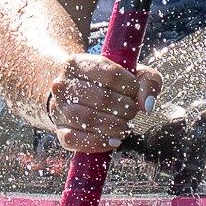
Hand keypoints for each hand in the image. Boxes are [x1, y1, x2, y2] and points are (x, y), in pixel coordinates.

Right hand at [44, 53, 163, 153]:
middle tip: (131, 112)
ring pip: (88, 119)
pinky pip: (75, 139)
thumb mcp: (128, 73)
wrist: (71, 91)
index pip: (110, 74)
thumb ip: (148, 81)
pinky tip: (112, 140)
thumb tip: (148, 105)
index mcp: (78, 63)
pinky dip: (98, 142)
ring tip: (124, 127)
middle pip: (101, 99)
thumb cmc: (104, 82)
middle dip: (125, 109)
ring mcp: (58, 108)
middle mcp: (62, 85)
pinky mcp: (59, 130)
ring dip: (114, 126)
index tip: (134, 93)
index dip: (130, 87)